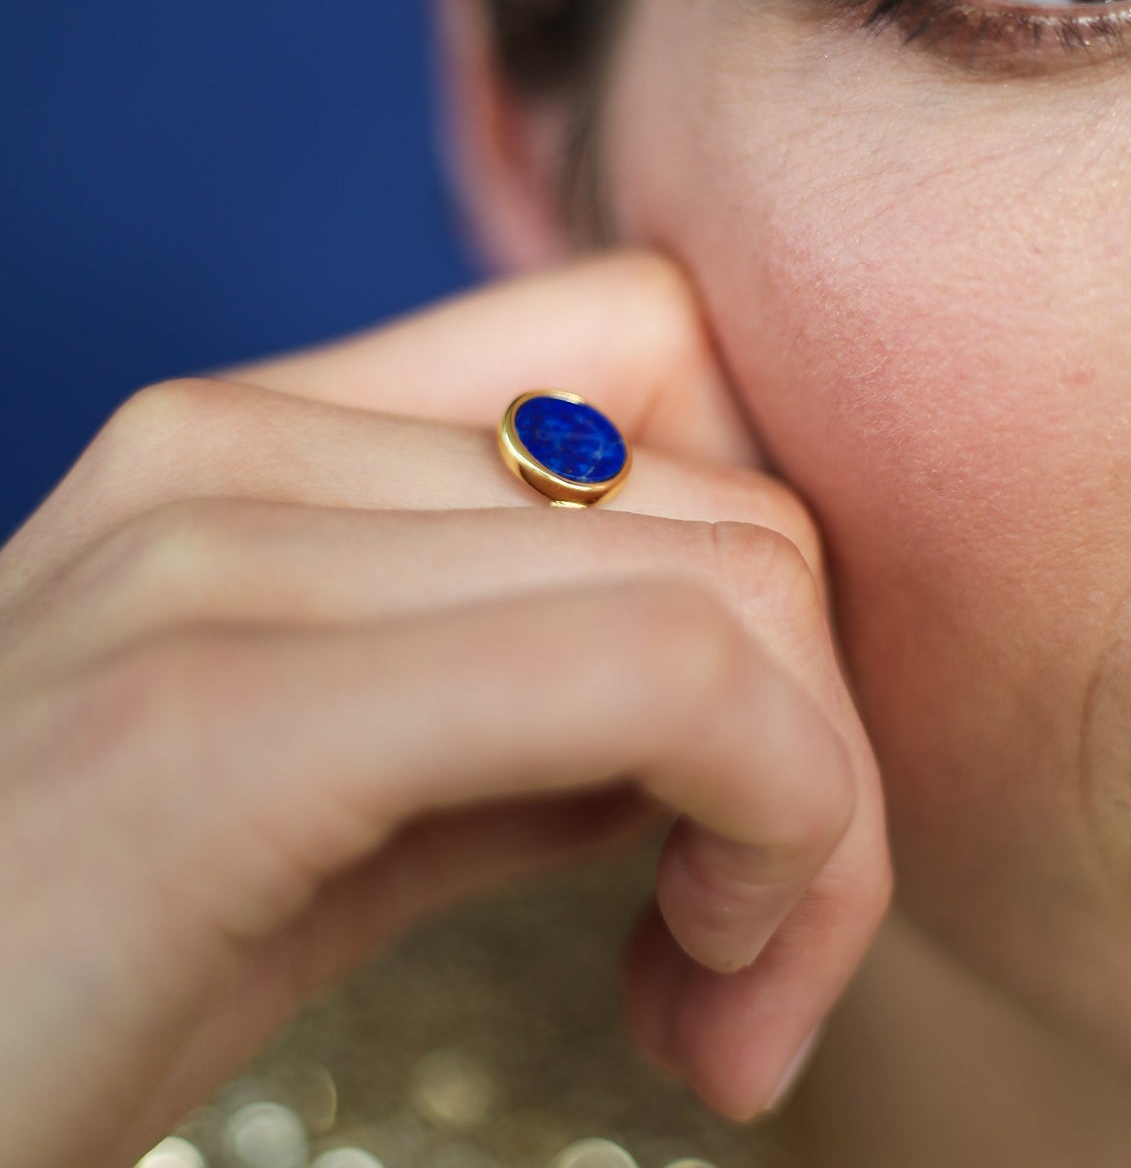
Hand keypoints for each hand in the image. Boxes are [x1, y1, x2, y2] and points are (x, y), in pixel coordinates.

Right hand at [0, 253, 891, 1166]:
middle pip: (744, 506)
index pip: (667, 358)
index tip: (750, 785)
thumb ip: (527, 715)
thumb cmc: (69, 981)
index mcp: (271, 442)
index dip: (770, 572)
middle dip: (823, 748)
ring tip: (722, 995)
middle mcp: (244, 448)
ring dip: (812, 819)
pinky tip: (697, 1002)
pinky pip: (665, 679)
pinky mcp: (221, 714)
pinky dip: (773, 832)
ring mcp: (220, 550)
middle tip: (755, 955)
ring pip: (742, 586)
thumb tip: (727, 687)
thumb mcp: (342, 821)